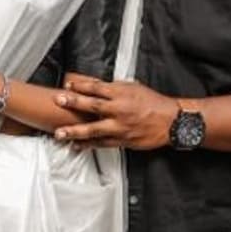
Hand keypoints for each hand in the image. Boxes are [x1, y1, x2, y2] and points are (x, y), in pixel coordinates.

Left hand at [53, 77, 174, 149]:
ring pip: (94, 129)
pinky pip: (102, 143)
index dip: (82, 86)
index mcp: (123, 94)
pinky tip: (77, 146)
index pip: (98, 88)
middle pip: (93, 106)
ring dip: (75, 131)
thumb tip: (96, 86)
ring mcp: (120, 127)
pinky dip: (88, 145)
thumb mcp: (135, 88)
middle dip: (73, 103)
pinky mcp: (123, 140)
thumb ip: (114, 88)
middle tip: (58, 101)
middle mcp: (120, 110)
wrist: (172, 121)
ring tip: (59, 133)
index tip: (68, 85)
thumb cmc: (154, 103)